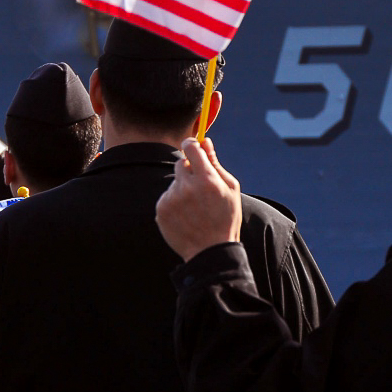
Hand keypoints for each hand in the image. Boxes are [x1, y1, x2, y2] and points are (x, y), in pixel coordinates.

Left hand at [156, 137, 241, 260]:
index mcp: (207, 180)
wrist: (210, 251)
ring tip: (195, 208)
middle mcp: (187, 187)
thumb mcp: (229, 189)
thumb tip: (205, 141)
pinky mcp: (161, 210)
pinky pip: (166, 197)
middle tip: (200, 187)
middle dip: (189, 171)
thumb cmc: (225, 218)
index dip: (191, 145)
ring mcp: (172, 199)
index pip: (191, 148)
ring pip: (174, 182)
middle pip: (181, 163)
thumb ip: (215, 163)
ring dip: (182, 189)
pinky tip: (186, 216)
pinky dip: (174, 203)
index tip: (192, 147)